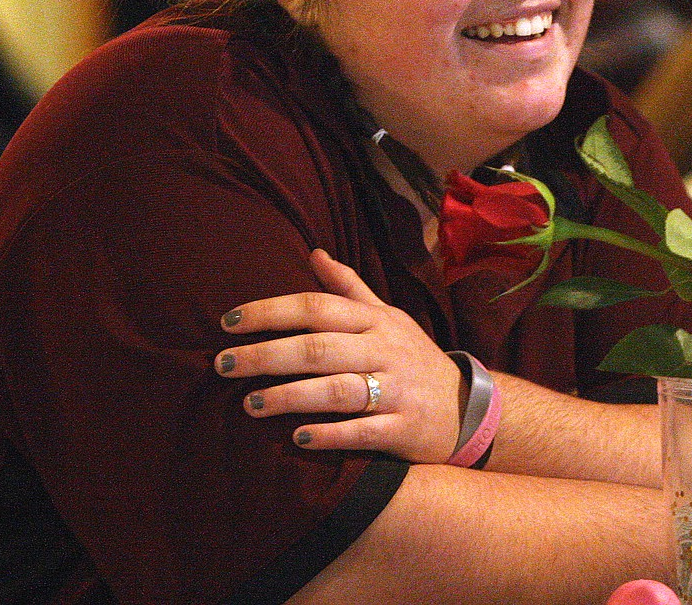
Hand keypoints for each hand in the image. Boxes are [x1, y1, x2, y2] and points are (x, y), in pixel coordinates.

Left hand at [216, 249, 464, 463]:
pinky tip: (297, 439)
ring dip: (290, 397)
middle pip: (318, 348)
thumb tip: (313, 252)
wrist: (468, 409)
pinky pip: (363, 430)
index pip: (316, 307)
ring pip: (337, 390)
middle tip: (223, 364)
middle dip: (266, 355)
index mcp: (375, 321)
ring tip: (250, 405)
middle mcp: (385, 350)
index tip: (228, 322)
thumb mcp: (388, 317)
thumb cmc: (413, 359)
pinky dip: (329, 434)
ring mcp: (396, 390)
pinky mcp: (404, 429)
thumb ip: (349, 287)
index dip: (270, 312)